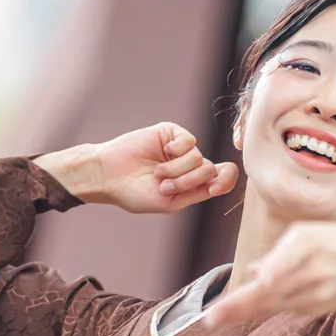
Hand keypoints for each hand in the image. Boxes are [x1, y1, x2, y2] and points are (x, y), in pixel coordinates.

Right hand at [35, 124, 236, 214]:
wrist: (109, 176)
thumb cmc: (136, 194)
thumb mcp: (171, 202)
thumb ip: (198, 193)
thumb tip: (221, 182)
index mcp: (193, 184)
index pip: (223, 179)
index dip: (226, 180)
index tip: (214, 187)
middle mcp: (190, 166)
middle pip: (210, 170)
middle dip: (188, 181)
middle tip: (165, 186)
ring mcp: (181, 149)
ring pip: (198, 157)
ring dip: (177, 170)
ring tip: (157, 174)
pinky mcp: (171, 133)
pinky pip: (189, 139)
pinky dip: (177, 149)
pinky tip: (164, 151)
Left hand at [204, 222, 335, 326]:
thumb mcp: (312, 234)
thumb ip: (281, 252)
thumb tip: (255, 272)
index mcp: (310, 243)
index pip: (283, 263)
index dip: (269, 276)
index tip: (252, 285)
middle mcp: (314, 271)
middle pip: (273, 292)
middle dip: (240, 306)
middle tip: (211, 319)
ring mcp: (318, 294)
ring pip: (275, 305)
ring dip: (245, 312)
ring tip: (216, 318)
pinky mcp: (319, 308)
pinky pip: (286, 309)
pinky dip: (265, 308)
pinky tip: (243, 311)